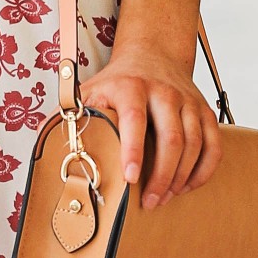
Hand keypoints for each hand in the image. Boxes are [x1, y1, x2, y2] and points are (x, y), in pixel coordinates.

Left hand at [85, 43, 220, 211]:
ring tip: (164, 198)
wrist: (153, 54)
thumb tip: (44, 146)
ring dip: (180, 177)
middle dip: (161, 176)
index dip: (133, 151)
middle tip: (149, 203)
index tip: (130, 179)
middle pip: (171, 138)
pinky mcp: (205, 111)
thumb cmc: (116, 82)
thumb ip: (70, 116)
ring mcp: (188, 101)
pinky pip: (214, 145)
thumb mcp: (90, 91)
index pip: (135, 120)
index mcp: (131, 87)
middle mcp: (164, 92)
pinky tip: (187, 186)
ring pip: (194, 144)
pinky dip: (204, 170)